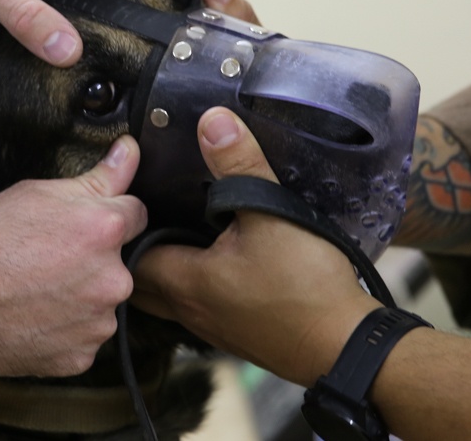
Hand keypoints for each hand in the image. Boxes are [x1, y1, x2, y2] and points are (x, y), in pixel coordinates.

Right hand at [0, 135, 146, 403]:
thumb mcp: (34, 194)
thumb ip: (96, 177)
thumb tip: (130, 152)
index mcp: (104, 228)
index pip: (135, 213)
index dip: (106, 213)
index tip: (80, 223)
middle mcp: (112, 278)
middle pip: (118, 261)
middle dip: (91, 258)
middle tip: (45, 257)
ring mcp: (97, 323)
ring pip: (100, 301)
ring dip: (78, 296)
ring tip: (32, 289)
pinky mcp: (78, 358)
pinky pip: (81, 336)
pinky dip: (63, 329)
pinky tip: (30, 315)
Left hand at [131, 107, 378, 386]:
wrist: (345, 346)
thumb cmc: (307, 286)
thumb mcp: (271, 213)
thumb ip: (239, 166)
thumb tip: (212, 123)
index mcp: (186, 280)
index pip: (130, 253)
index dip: (125, 226)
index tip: (129, 198)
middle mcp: (189, 309)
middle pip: (141, 280)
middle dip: (135, 251)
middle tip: (143, 218)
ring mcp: (212, 327)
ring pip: (167, 296)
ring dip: (164, 269)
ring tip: (175, 234)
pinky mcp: (235, 334)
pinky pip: (197, 306)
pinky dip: (193, 284)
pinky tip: (216, 263)